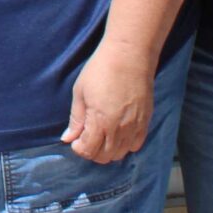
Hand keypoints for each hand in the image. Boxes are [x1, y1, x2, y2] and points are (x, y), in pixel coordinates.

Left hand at [63, 39, 155, 163]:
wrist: (129, 56)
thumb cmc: (100, 70)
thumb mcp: (80, 92)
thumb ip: (76, 118)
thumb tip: (67, 138)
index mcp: (100, 122)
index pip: (88, 151)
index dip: (78, 148)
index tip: (75, 139)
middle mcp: (119, 129)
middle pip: (104, 157)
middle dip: (91, 151)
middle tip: (86, 138)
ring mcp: (134, 127)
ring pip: (120, 153)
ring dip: (108, 150)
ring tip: (101, 135)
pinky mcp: (145, 121)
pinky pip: (136, 145)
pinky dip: (125, 145)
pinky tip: (117, 132)